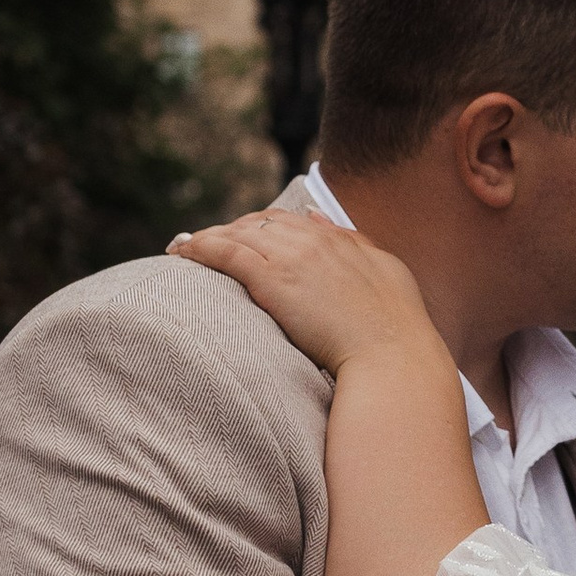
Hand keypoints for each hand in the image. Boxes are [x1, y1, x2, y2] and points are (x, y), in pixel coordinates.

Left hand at [168, 209, 438, 381]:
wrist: (392, 357)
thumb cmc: (395, 331)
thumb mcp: (385, 273)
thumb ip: (354, 243)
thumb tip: (317, 217)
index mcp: (343, 240)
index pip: (291, 221)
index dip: (262, 226)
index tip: (244, 237)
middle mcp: (316, 240)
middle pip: (260, 222)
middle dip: (232, 229)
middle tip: (207, 242)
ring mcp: (293, 257)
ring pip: (239, 233)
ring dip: (208, 236)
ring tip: (183, 245)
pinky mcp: (273, 278)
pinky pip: (226, 252)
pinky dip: (200, 247)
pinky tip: (180, 251)